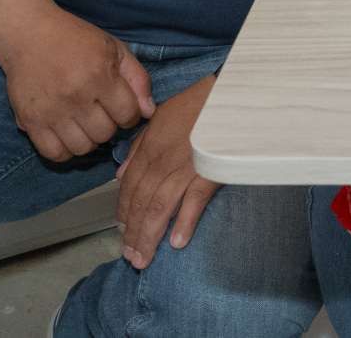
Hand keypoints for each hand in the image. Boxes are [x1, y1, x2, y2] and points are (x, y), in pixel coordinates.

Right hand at [0, 6, 154, 161]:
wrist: (29, 35)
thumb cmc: (77, 40)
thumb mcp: (115, 49)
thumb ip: (138, 79)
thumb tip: (149, 112)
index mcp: (100, 76)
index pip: (128, 115)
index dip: (130, 115)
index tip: (122, 108)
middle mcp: (76, 96)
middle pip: (105, 134)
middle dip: (110, 126)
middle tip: (102, 114)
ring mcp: (52, 111)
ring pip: (82, 148)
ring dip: (89, 140)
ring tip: (85, 124)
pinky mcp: (30, 121)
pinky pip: (54, 153)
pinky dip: (65, 151)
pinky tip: (67, 135)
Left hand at [115, 74, 219, 269]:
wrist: (230, 93)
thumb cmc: (197, 102)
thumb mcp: (159, 117)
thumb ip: (139, 146)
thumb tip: (121, 174)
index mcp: (149, 149)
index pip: (129, 187)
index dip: (123, 212)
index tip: (121, 232)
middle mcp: (162, 162)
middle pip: (141, 203)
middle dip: (133, 232)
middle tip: (130, 258)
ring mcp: (185, 168)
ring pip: (161, 207)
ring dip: (150, 235)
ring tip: (144, 258)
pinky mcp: (210, 171)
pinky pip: (194, 200)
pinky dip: (185, 222)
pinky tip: (177, 242)